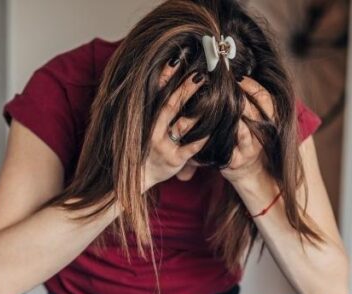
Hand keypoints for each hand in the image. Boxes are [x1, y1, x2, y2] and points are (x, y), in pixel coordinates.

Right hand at [143, 67, 207, 191]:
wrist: (137, 176)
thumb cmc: (144, 146)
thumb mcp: (143, 125)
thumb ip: (156, 107)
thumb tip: (167, 80)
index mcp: (146, 119)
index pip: (156, 93)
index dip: (166, 76)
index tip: (178, 59)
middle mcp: (153, 131)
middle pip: (171, 105)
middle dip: (186, 88)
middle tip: (201, 74)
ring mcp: (163, 146)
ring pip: (183, 125)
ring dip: (199, 111)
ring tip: (214, 97)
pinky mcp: (174, 160)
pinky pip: (191, 148)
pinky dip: (202, 139)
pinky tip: (214, 130)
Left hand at [220, 77, 274, 187]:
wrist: (250, 171)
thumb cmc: (247, 138)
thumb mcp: (253, 120)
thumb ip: (247, 100)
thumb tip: (233, 72)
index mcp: (268, 120)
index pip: (265, 99)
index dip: (252, 86)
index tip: (236, 76)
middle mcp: (262, 134)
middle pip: (254, 112)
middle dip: (239, 98)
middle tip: (224, 86)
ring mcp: (250, 149)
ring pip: (242, 131)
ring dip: (230, 118)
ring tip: (218, 106)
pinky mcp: (236, 161)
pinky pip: (226, 149)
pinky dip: (216, 139)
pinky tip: (207, 130)